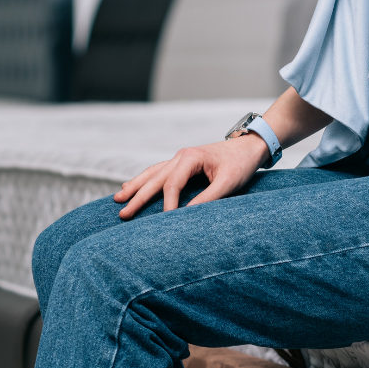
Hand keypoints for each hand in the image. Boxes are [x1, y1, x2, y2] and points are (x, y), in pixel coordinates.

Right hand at [114, 134, 270, 218]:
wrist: (250, 147)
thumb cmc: (241, 164)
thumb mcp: (229, 183)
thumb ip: (209, 198)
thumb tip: (187, 215)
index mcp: (190, 158)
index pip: (172, 184)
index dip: (167, 204)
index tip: (164, 221)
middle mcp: (181, 156)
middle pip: (154, 178)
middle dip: (137, 196)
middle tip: (122, 213)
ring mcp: (179, 159)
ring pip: (151, 173)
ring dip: (135, 186)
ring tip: (118, 199)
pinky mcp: (182, 164)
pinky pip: (158, 172)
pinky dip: (144, 180)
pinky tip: (132, 187)